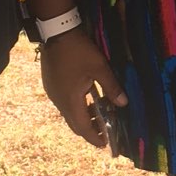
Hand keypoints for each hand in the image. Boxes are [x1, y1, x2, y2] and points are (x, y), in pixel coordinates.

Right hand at [39, 27, 128, 147]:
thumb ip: (111, 87)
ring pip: (68, 113)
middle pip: (74, 123)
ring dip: (83, 116)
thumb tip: (123, 104)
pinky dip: (76, 106)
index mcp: (70, 101)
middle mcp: (59, 101)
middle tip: (104, 131)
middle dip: (89, 129)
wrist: (56, 32)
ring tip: (99, 112)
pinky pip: (64, 103)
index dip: (94, 137)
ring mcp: (53, 93)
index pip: (83, 127)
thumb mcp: (99, 68)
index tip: (104, 144)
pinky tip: (87, 97)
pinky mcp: (51, 84)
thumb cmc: (79, 51)